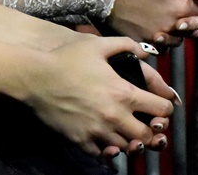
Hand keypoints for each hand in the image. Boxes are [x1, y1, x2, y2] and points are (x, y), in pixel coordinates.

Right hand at [25, 36, 173, 155]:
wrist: (33, 77)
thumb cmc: (65, 59)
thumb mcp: (96, 45)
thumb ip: (125, 45)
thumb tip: (145, 53)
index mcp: (123, 93)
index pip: (162, 109)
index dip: (164, 106)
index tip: (156, 104)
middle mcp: (115, 116)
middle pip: (148, 135)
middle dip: (149, 128)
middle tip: (141, 120)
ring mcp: (98, 131)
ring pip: (127, 146)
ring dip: (129, 138)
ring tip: (122, 129)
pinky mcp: (81, 140)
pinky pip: (103, 153)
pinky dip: (107, 148)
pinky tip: (103, 136)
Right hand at [109, 0, 197, 44]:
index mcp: (180, 8)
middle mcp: (171, 27)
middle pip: (195, 28)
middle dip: (192, 17)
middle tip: (177, 5)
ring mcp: (155, 37)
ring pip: (179, 40)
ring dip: (177, 30)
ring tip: (164, 16)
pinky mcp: (141, 42)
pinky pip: (160, 47)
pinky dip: (161, 39)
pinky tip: (153, 27)